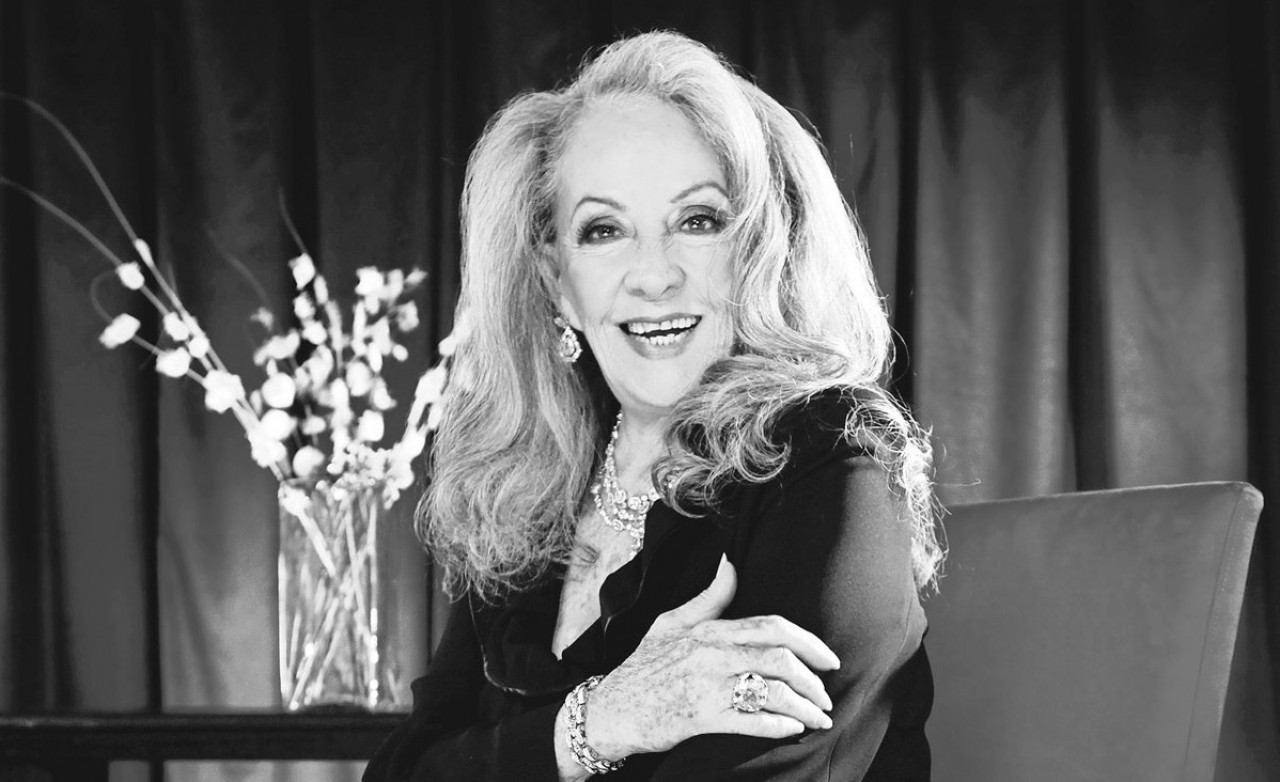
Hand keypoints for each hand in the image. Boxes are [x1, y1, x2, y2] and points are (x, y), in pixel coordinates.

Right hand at [583, 555, 840, 759]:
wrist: (611, 710)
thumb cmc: (643, 667)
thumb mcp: (671, 623)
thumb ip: (709, 598)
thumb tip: (732, 562)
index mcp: (708, 630)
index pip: (770, 626)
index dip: (807, 641)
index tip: (828, 658)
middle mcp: (710, 654)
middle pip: (778, 657)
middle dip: (813, 678)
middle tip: (827, 695)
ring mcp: (705, 686)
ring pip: (771, 690)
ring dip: (804, 707)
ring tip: (818, 718)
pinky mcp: (700, 718)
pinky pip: (751, 720)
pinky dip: (779, 725)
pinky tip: (793, 729)